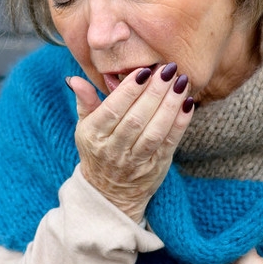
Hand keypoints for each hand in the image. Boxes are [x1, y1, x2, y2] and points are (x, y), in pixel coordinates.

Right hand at [67, 64, 194, 222]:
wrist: (109, 193)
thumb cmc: (97, 150)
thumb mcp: (85, 127)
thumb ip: (85, 101)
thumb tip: (75, 79)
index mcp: (94, 135)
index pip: (113, 109)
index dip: (129, 89)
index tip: (144, 70)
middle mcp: (113, 149)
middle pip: (136, 119)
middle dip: (154, 92)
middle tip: (167, 70)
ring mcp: (136, 160)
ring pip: (155, 130)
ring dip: (170, 105)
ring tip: (181, 82)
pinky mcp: (156, 166)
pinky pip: (170, 142)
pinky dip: (180, 122)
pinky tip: (188, 102)